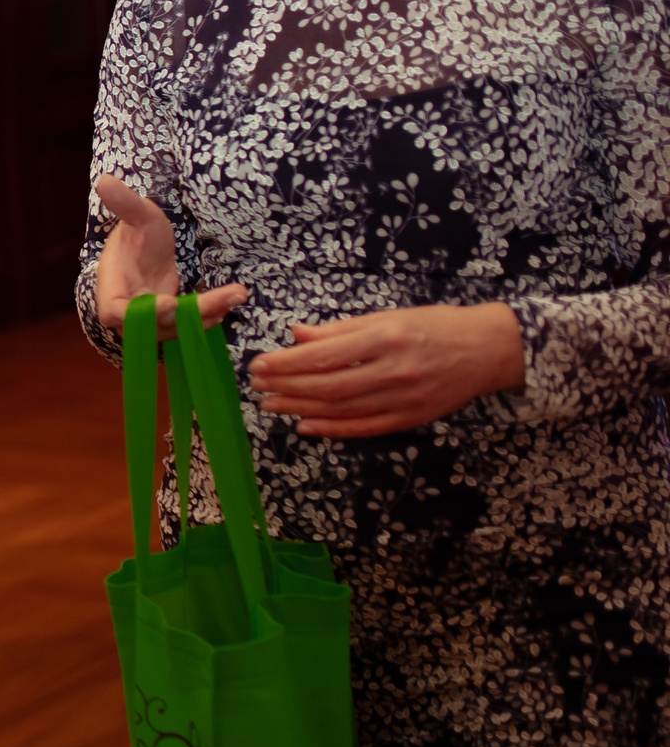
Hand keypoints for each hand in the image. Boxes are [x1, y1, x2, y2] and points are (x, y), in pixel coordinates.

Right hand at [91, 175, 245, 334]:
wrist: (146, 247)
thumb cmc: (138, 231)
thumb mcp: (137, 214)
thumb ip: (124, 203)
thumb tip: (105, 180)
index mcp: (111, 287)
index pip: (114, 311)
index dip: (140, 314)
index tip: (170, 302)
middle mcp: (127, 311)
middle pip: (154, 326)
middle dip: (189, 316)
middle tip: (221, 301)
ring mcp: (149, 319)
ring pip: (175, 328)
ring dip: (206, 315)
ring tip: (236, 295)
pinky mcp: (168, 320)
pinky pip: (186, 326)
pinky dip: (208, 317)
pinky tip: (229, 302)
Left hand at [249, 303, 524, 438]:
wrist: (488, 350)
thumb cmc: (434, 326)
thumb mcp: (388, 316)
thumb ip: (341, 329)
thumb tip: (296, 334)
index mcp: (386, 338)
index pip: (325, 355)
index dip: (287, 363)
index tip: (259, 364)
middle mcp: (393, 370)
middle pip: (329, 386)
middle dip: (287, 388)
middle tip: (257, 387)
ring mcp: (404, 398)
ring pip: (342, 409)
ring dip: (300, 410)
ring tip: (270, 405)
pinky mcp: (411, 418)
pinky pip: (365, 428)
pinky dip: (332, 429)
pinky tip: (306, 426)